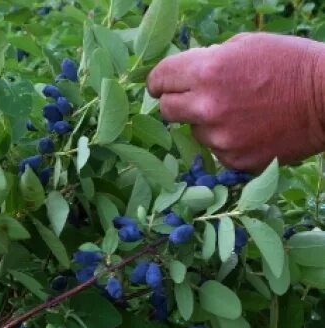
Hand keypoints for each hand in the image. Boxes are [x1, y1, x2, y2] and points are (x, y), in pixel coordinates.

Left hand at [147, 33, 324, 171]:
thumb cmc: (290, 64)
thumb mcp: (246, 46)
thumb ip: (208, 60)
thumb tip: (184, 74)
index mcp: (207, 71)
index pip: (160, 79)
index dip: (159, 82)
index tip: (160, 86)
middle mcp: (207, 107)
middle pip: (167, 110)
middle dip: (176, 102)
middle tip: (194, 99)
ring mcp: (220, 138)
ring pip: (194, 131)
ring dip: (206, 122)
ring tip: (239, 112)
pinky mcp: (234, 160)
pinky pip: (216, 150)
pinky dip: (227, 141)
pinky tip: (251, 129)